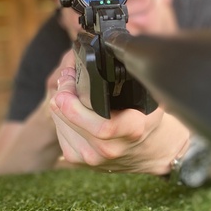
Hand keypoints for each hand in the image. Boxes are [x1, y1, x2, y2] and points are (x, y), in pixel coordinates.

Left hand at [49, 52, 190, 173]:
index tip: (71, 79)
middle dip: (64, 91)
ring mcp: (92, 157)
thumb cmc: (149, 119)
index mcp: (132, 131)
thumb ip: (137, 79)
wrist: (151, 151)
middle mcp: (110, 148)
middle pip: (70, 118)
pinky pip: (59, 133)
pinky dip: (60, 116)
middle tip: (67, 75)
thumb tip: (117, 49)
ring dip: (60, 102)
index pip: (102, 126)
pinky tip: (68, 106)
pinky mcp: (78, 161)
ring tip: (68, 87)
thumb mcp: (152, 97)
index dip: (77, 104)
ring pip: (59, 123)